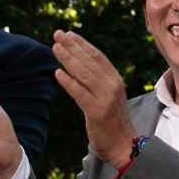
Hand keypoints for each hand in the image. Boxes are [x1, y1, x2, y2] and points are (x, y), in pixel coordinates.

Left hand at [52, 30, 137, 167]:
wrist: (124, 145)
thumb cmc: (113, 121)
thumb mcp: (109, 96)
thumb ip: (98, 81)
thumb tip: (80, 65)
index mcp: (115, 80)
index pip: (98, 56)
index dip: (82, 44)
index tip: (68, 34)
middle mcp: (112, 85)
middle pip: (90, 61)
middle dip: (72, 46)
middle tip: (57, 34)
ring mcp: (105, 98)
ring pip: (84, 73)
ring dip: (68, 59)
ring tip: (55, 48)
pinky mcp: (97, 111)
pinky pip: (80, 93)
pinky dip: (68, 82)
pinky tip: (57, 73)